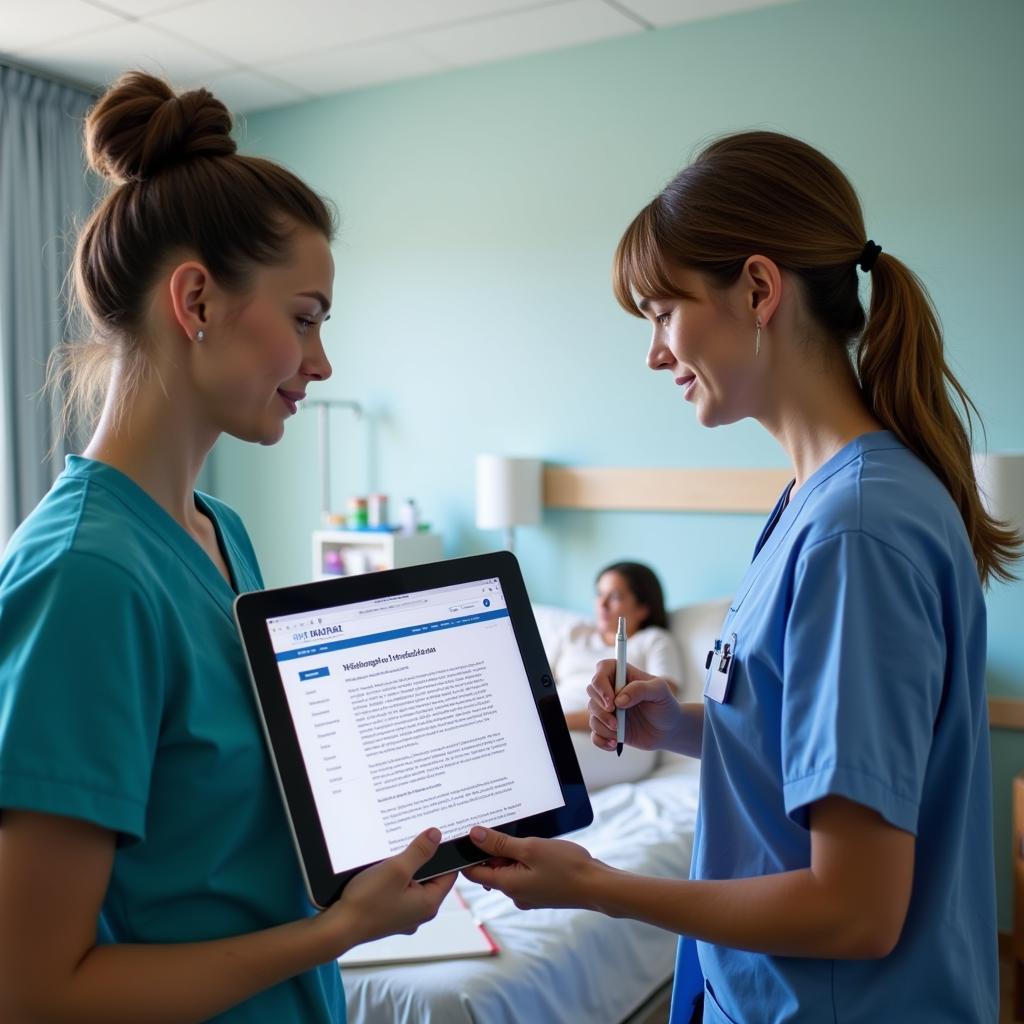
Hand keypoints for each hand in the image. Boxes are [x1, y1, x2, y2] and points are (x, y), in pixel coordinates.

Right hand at [322, 828, 456, 950]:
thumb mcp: (397, 869)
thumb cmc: (368, 901)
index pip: (448, 875)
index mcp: (429, 904)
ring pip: (412, 884)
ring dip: (405, 869)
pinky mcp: (389, 916)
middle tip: (413, 839)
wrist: (339, 927)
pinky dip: (394, 880)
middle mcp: (420, 913)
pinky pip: (399, 892)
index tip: (439, 837)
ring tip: (395, 853)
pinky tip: (382, 870)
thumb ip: (420, 852)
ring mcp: (404, 916)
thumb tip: (436, 836)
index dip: (444, 854)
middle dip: (422, 859)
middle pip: (430, 879)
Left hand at [461, 826, 604, 909]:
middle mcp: (515, 894)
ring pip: (509, 870)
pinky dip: (525, 859)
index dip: (469, 854)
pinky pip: (523, 873)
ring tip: (525, 836)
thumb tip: (474, 836)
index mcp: (508, 885)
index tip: (471, 834)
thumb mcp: (530, 848)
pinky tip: (538, 847)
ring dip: (511, 852)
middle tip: (504, 827)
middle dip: (493, 850)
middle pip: (491, 870)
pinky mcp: (540, 891)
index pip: (473, 873)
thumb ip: (500, 843)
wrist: (597, 886)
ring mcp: (528, 894)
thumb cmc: (566, 867)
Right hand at [587, 659, 684, 751]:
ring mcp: (608, 709)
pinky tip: (614, 744)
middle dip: (601, 710)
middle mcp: (612, 690)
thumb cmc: (666, 705)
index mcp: (623, 675)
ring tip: (619, 734)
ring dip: (602, 726)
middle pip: (592, 691)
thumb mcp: (660, 691)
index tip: (612, 702)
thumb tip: (619, 700)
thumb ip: (641, 689)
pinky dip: (601, 741)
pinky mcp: (608, 727)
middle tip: (616, 722)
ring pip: (592, 714)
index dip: (601, 684)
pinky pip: (595, 734)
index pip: (602, 668)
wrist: (669, 730)